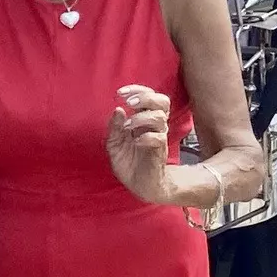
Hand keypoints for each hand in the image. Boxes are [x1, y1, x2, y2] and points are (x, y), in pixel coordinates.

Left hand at [107, 84, 175, 204]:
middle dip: (146, 97)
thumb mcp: (114, 144)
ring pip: (160, 118)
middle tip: (130, 102)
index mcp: (144, 120)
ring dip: (142, 118)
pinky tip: (135, 142)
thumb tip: (118, 110)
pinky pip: (158, 139)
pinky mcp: (159, 152)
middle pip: (162, 101)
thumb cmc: (129, 163)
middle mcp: (154, 126)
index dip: (138, 90)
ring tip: (128, 126)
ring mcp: (158, 138)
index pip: (149, 97)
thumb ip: (115, 128)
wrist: (140, 186)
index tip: (120, 93)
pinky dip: (145, 137)